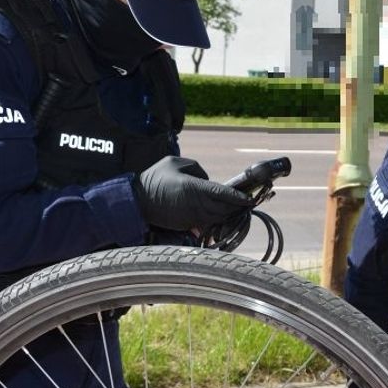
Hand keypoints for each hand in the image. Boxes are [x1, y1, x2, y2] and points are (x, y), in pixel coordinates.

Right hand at [134, 156, 250, 231]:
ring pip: (218, 218)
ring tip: (239, 209)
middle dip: (237, 206)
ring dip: (230, 215)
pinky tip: (224, 216)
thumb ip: (197, 168)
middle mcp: (196, 205)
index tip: (250, 198)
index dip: (238, 197)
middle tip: (248, 202)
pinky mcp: (188, 225)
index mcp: (194, 188)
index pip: (222, 193)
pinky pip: (209, 223)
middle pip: (224, 208)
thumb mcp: (175, 162)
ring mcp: (193, 217)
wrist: (138, 202)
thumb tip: (208, 180)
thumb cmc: (156, 179)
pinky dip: (218, 221)